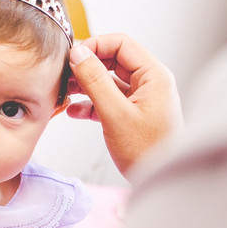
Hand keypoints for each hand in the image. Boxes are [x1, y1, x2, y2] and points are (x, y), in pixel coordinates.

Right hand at [66, 33, 181, 175]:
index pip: (122, 44)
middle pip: (113, 61)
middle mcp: (150, 84)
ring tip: (65, 92)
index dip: (95, 45)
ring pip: (108, 81)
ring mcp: (141, 100)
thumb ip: (95, 81)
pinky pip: (108, 100)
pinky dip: (91, 104)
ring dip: (86, 86)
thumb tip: (78, 54)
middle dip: (87, 66)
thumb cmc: (148, 153)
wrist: (162, 183)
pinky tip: (74, 112)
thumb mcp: (116, 114)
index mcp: (154, 76)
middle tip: (64, 74)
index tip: (72, 55)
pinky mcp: (132, 116)